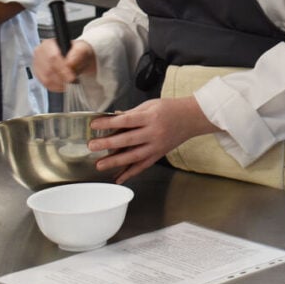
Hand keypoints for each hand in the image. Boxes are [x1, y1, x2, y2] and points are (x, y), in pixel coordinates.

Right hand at [32, 38, 95, 90]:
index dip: (62, 69)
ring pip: (46, 79)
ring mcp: (37, 65)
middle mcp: (40, 54)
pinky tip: (65, 85)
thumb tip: (69, 64)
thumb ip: (78, 54)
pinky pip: (46, 85)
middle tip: (74, 81)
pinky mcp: (39, 76)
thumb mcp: (83, 49)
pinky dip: (57, 87)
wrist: (78, 59)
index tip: (72, 78)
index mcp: (49, 44)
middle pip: (48, 70)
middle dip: (63, 78)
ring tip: (71, 82)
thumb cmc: (79, 53)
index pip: (52, 57)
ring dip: (61, 83)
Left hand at [87, 97, 216, 183]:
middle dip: (108, 144)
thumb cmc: (170, 108)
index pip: (126, 120)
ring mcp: (157, 145)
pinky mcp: (159, 154)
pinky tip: (118, 178)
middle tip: (92, 146)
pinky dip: (130, 173)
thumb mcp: (150, 105)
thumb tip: (112, 118)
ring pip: (134, 156)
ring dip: (116, 162)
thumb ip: (131, 114)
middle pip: (128, 140)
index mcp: (151, 116)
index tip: (94, 124)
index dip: (109, 123)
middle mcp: (154, 132)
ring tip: (100, 165)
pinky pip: (143, 166)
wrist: (192, 118)